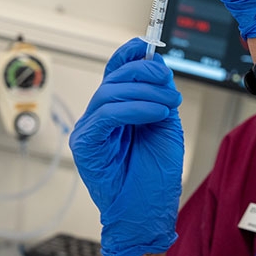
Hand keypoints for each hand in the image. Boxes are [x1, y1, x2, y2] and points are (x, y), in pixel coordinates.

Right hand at [69, 38, 183, 255]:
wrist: (147, 211)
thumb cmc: (155, 175)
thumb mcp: (165, 124)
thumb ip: (159, 95)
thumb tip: (158, 65)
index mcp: (118, 110)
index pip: (116, 73)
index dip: (129, 54)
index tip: (146, 44)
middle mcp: (100, 116)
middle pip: (114, 78)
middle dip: (145, 73)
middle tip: (168, 85)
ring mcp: (90, 129)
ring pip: (110, 93)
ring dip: (145, 93)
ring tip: (167, 105)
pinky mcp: (86, 143)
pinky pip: (108, 114)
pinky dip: (135, 109)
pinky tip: (154, 114)